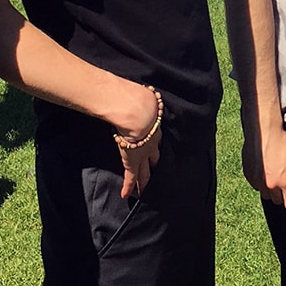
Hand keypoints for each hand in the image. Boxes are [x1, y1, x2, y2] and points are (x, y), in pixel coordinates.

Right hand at [112, 84, 161, 198]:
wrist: (137, 112)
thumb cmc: (138, 101)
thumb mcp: (142, 99)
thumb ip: (138, 98)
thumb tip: (132, 89)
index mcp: (154, 128)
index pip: (156, 140)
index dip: (156, 147)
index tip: (157, 152)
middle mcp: (152, 143)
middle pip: (155, 160)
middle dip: (156, 168)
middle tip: (159, 178)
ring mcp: (143, 154)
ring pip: (145, 172)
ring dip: (145, 182)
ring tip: (146, 193)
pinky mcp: (132, 162)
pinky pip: (131, 178)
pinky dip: (128, 187)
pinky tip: (126, 196)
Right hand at [242, 122, 285, 210]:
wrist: (263, 129)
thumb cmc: (282, 140)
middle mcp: (272, 184)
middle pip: (276, 201)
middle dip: (279, 195)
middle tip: (281, 185)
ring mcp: (258, 180)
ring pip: (264, 193)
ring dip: (268, 188)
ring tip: (271, 176)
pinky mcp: (248, 174)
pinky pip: (255, 184)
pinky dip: (258, 180)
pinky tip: (262, 170)